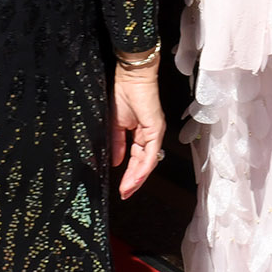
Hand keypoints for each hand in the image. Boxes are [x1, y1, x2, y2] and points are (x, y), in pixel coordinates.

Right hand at [110, 59, 165, 198]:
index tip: (122, 188)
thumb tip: (116, 162)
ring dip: (138, 178)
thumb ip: (117, 144)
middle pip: (144, 164)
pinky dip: (144, 167)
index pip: (136, 159)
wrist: (130, 76)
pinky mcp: (156, 129)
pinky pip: (151, 153)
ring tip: (127, 190)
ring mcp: (155, 133)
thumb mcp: (115, 124)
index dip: (129, 174)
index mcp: (140, 134)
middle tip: (125, 194)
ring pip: (149, 162)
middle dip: (134, 181)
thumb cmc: (124, 93)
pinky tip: (136, 177)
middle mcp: (150, 135)